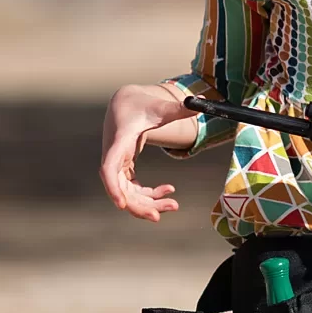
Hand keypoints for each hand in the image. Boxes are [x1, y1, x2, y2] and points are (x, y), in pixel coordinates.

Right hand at [99, 83, 195, 221]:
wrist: (126, 103)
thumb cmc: (142, 105)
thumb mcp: (160, 107)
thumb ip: (180, 108)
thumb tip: (202, 102)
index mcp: (119, 141)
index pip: (109, 168)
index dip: (113, 188)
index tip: (122, 205)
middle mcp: (114, 156)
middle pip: (120, 188)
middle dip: (140, 204)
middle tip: (167, 210)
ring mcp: (117, 164)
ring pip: (127, 193)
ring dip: (148, 203)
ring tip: (174, 205)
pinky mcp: (124, 168)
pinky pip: (133, 188)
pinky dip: (149, 194)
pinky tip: (170, 190)